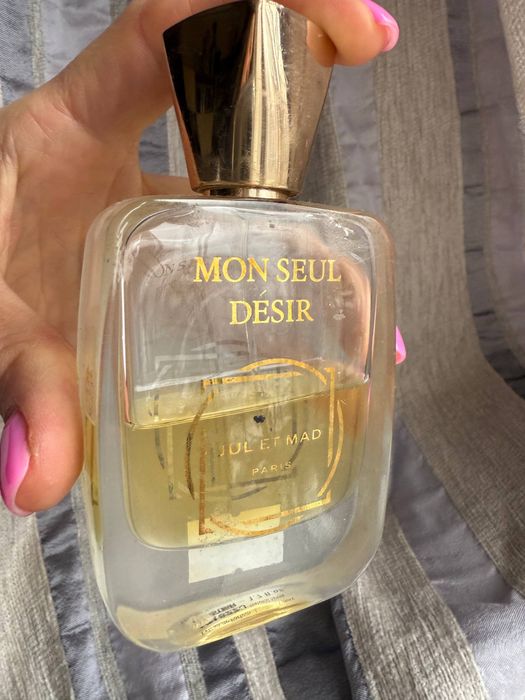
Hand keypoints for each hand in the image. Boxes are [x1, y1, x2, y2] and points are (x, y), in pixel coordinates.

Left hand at [0, 0, 398, 515]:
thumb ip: (14, 382)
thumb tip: (39, 476)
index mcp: (70, 133)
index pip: (174, 31)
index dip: (272, 8)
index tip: (363, 38)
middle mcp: (116, 167)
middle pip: (234, 135)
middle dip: (304, 176)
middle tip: (354, 252)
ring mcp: (137, 216)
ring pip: (238, 212)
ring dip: (298, 260)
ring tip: (352, 323)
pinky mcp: (147, 264)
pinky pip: (219, 264)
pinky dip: (261, 302)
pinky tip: (291, 351)